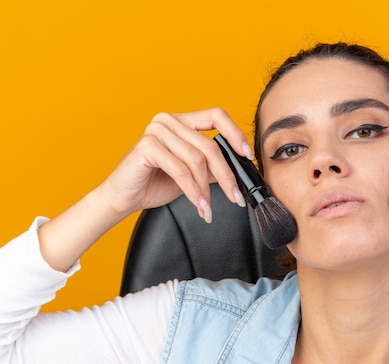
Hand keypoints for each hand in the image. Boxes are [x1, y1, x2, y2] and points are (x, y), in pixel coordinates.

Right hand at [100, 108, 250, 221]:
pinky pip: (180, 170)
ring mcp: (156, 130)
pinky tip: (199, 205)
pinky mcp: (147, 146)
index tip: (247, 155)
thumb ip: (212, 167)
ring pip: (197, 160)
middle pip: (210, 145)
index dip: (235, 133)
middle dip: (226, 175)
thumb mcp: (193, 174)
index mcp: (182, 121)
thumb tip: (240, 168)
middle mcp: (169, 120)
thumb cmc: (155, 183)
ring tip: (209, 207)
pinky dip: (193, 191)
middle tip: (235, 196)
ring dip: (206, 189)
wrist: (124, 197)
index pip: (216, 115)